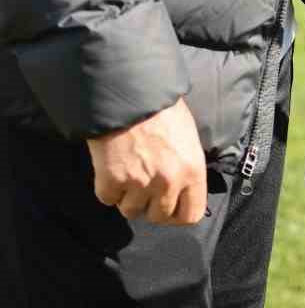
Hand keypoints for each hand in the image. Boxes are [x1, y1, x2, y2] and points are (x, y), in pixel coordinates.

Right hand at [88, 97, 206, 225]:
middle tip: (146, 183)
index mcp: (192, 169)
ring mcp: (139, 184)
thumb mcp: (187, 135)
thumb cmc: (161, 108)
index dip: (179, 212)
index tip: (171, 204)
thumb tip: (184, 188)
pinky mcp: (111, 182)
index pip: (191, 215)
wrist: (128, 90)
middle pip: (159, 216)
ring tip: (129, 170)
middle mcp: (168, 182)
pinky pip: (108, 199)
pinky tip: (113, 165)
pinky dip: (108, 187)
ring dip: (128, 196)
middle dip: (151, 204)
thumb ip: (187, 166)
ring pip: (131, 211)